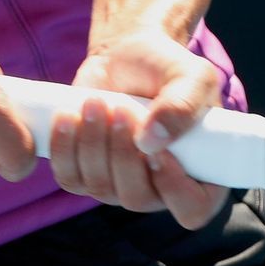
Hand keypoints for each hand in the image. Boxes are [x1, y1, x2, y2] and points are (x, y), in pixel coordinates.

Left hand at [49, 28, 230, 230]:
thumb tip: (151, 141)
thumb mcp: (192, 77)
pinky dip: (65, 148)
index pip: (192, 210)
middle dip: (123, 154)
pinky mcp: (85, 173)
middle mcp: (160, 189)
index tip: (156, 151)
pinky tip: (69, 116)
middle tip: (121, 109)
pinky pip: (70, 178)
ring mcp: (120, 185)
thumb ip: (183, 106)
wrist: (127, 55)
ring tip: (96, 102)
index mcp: (199, 174)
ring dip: (94, 144)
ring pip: (101, 188)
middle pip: (137, 198)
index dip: (174, 189)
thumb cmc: (168, 69)